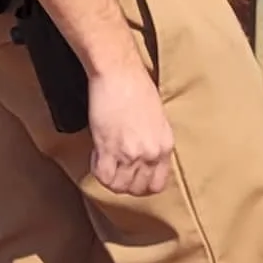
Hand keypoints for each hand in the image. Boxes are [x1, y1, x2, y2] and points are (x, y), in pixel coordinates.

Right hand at [83, 63, 175, 196]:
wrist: (119, 72)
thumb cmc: (135, 86)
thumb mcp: (156, 117)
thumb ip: (152, 140)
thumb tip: (141, 154)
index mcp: (165, 145)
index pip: (158, 184)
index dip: (142, 185)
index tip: (132, 178)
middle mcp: (151, 153)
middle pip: (137, 189)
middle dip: (124, 183)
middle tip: (115, 169)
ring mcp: (131, 153)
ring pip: (119, 187)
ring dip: (110, 178)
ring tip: (105, 160)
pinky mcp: (109, 148)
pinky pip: (103, 176)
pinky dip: (96, 169)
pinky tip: (96, 154)